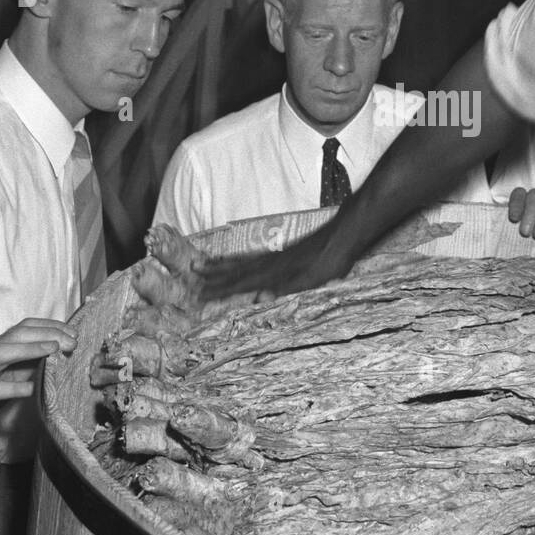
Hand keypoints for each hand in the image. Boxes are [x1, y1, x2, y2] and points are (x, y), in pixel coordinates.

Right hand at [0, 318, 75, 441]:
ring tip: (53, 350)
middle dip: (47, 333)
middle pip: (17, 335)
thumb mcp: (4, 375)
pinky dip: (10, 387)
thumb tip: (56, 355)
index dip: (50, 326)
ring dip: (30, 349)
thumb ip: (25, 364)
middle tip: (72, 340)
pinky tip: (29, 388)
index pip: (24, 328)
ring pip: (2, 353)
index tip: (74, 333)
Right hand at [195, 222, 355, 305]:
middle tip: (190, 273)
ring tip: (203, 263)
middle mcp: (270, 262)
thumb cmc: (330, 261)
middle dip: (212, 274)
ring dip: (221, 264)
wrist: (344, 236)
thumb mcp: (311, 281)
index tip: (198, 293)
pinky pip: (253, 257)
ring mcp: (276, 256)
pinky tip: (239, 262)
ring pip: (241, 261)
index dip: (218, 290)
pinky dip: (240, 259)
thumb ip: (284, 290)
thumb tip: (258, 298)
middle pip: (235, 269)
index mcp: (273, 272)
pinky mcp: (284, 253)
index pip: (239, 283)